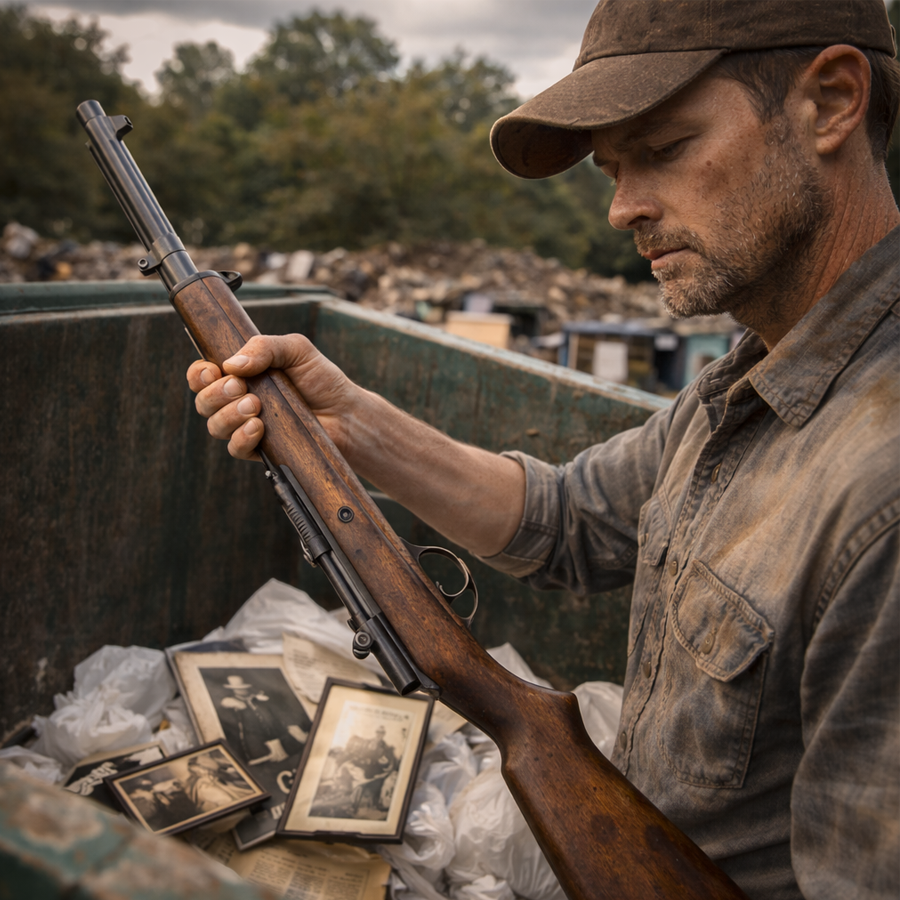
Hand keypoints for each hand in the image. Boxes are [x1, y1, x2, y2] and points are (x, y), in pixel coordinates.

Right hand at [186, 333, 358, 459]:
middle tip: (240, 387)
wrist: (346, 414)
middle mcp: (238, 401)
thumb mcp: (296, 350)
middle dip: (214, 394)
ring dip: (228, 415)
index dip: (198, 374)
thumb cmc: (322, 380)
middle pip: (203, 402)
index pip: (203, 376)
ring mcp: (247, 426)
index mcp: (241, 375)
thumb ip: (265, 347)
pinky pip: (235, 448)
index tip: (211, 371)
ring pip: (215, 426)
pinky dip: (241, 438)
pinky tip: (258, 428)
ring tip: (255, 406)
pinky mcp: (260, 449)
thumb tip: (232, 364)